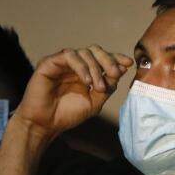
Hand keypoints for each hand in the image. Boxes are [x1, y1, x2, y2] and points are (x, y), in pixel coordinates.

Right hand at [14, 47, 129, 139]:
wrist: (46, 124)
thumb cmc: (67, 114)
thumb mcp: (94, 102)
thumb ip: (107, 86)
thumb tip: (121, 70)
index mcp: (85, 72)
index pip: (102, 58)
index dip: (116, 58)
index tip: (128, 63)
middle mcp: (74, 65)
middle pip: (95, 50)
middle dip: (108, 60)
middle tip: (115, 74)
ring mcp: (62, 62)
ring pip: (84, 52)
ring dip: (95, 68)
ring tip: (98, 87)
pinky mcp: (50, 62)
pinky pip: (69, 56)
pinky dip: (81, 67)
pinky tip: (86, 81)